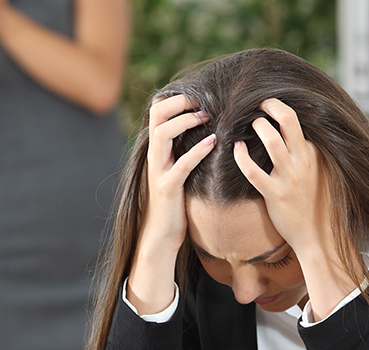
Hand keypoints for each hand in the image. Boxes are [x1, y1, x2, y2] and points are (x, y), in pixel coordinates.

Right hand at [127, 95, 213, 313]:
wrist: (162, 234)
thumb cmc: (175, 201)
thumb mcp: (179, 170)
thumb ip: (185, 150)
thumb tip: (208, 129)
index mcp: (159, 150)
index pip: (158, 112)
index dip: (177, 99)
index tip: (200, 96)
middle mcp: (155, 156)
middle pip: (157, 116)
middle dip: (180, 103)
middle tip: (203, 100)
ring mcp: (159, 172)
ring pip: (163, 135)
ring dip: (185, 122)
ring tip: (206, 116)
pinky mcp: (167, 189)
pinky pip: (180, 165)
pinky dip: (196, 152)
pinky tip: (213, 143)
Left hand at [233, 98, 354, 319]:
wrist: (316, 233)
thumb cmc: (315, 202)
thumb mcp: (319, 171)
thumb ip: (307, 152)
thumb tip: (292, 133)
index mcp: (313, 153)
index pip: (297, 120)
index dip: (280, 109)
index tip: (267, 105)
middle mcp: (303, 161)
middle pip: (289, 120)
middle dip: (271, 105)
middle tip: (258, 102)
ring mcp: (289, 177)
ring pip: (271, 140)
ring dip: (256, 127)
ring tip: (249, 125)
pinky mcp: (275, 194)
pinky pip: (254, 172)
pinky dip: (241, 157)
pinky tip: (235, 149)